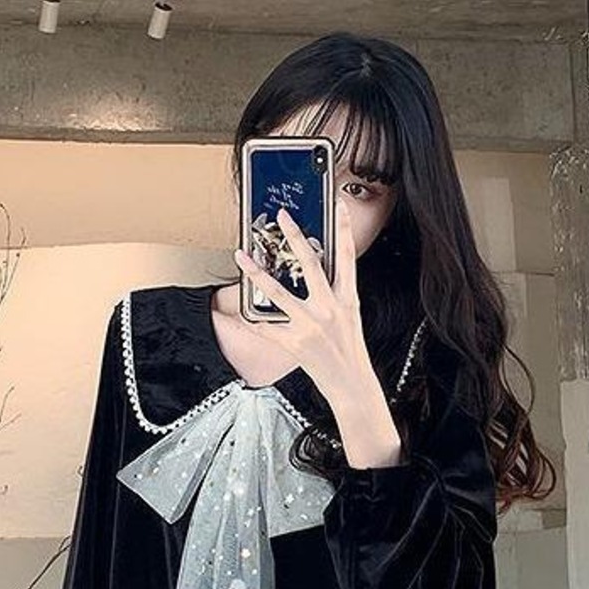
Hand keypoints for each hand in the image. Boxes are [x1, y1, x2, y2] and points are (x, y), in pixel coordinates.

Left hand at [232, 199, 376, 405]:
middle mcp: (329, 309)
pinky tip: (237, 309)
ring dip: (256, 272)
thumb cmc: (349, 349)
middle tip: (282, 216)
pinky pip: (267, 327)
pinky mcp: (294, 343)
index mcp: (347, 298)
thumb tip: (318, 268)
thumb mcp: (350, 314)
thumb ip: (336, 291)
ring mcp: (310, 326)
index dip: (344, 229)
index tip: (336, 206)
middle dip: (295, 237)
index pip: (348, 257)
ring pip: (278, 292)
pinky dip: (251, 319)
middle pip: (310, 265)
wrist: (350, 382)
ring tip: (242, 256)